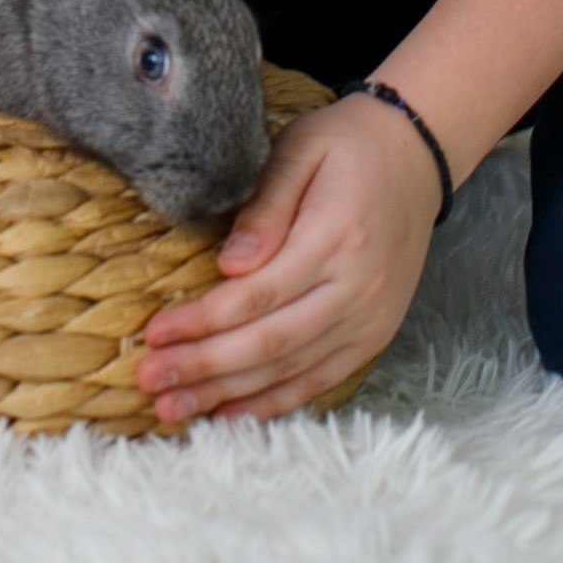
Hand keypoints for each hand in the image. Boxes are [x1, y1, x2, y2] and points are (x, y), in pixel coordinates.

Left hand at [136, 92, 442, 422]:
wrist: (413, 156)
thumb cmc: (345, 146)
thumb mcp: (298, 151)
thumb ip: (264, 206)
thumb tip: (229, 264)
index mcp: (336, 238)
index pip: (258, 295)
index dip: (203, 321)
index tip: (154, 333)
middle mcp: (358, 289)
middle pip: (270, 342)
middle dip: (204, 367)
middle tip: (149, 379)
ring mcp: (370, 319)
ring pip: (291, 370)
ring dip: (228, 394)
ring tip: (173, 407)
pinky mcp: (374, 335)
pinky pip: (320, 379)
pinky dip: (274, 403)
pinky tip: (230, 417)